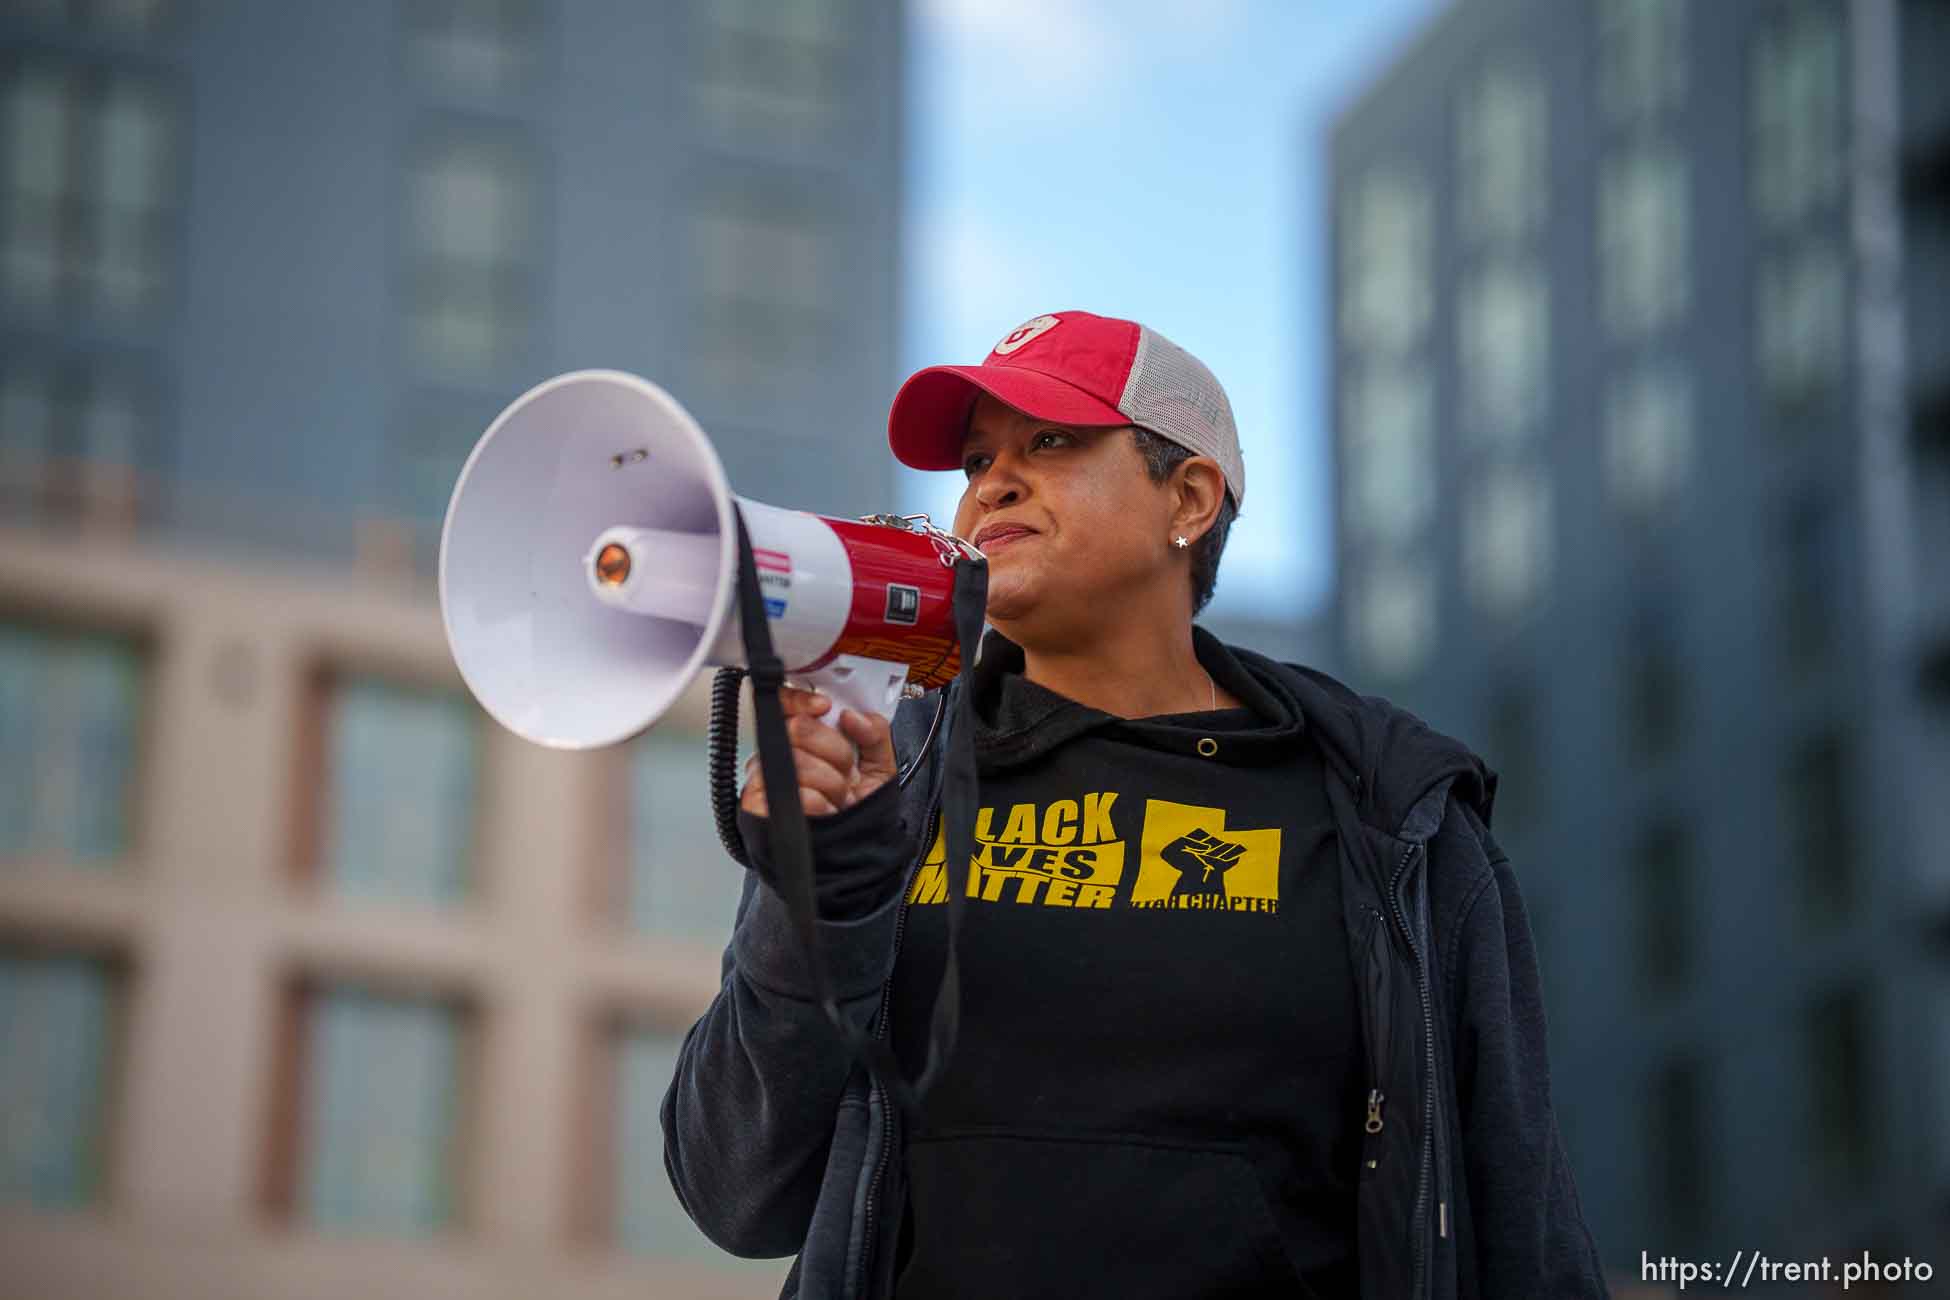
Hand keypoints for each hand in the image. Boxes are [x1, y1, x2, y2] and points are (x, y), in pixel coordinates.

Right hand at [739, 686, 897, 817]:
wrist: (849, 853)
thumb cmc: (857, 810)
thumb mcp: (879, 766)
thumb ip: (876, 733)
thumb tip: (854, 715)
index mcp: (802, 737)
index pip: (786, 703)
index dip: (803, 700)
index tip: (826, 707)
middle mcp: (778, 753)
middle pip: (798, 728)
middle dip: (836, 752)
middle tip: (847, 772)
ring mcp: (764, 779)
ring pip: (800, 762)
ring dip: (833, 785)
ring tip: (838, 798)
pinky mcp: (758, 807)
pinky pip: (796, 796)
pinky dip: (821, 806)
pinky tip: (826, 812)